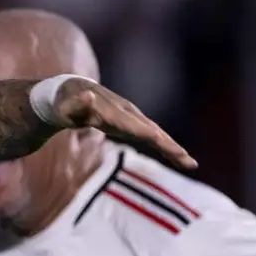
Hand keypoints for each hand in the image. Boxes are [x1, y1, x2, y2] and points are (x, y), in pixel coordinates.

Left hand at [54, 78, 196, 170]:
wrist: (70, 91)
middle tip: (190, 163)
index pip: (138, 127)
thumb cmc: (65, 104)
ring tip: (190, 164)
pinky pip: (151, 136)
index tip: (170, 148)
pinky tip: (177, 157)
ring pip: (156, 134)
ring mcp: (131, 118)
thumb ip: (77, 104)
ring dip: (173, 148)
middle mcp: (127, 113)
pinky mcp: (131, 124)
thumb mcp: (66, 106)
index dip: (153, 137)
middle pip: (153, 132)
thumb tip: (87, 96)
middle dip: (171, 147)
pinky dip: (165, 146)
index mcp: (114, 113)